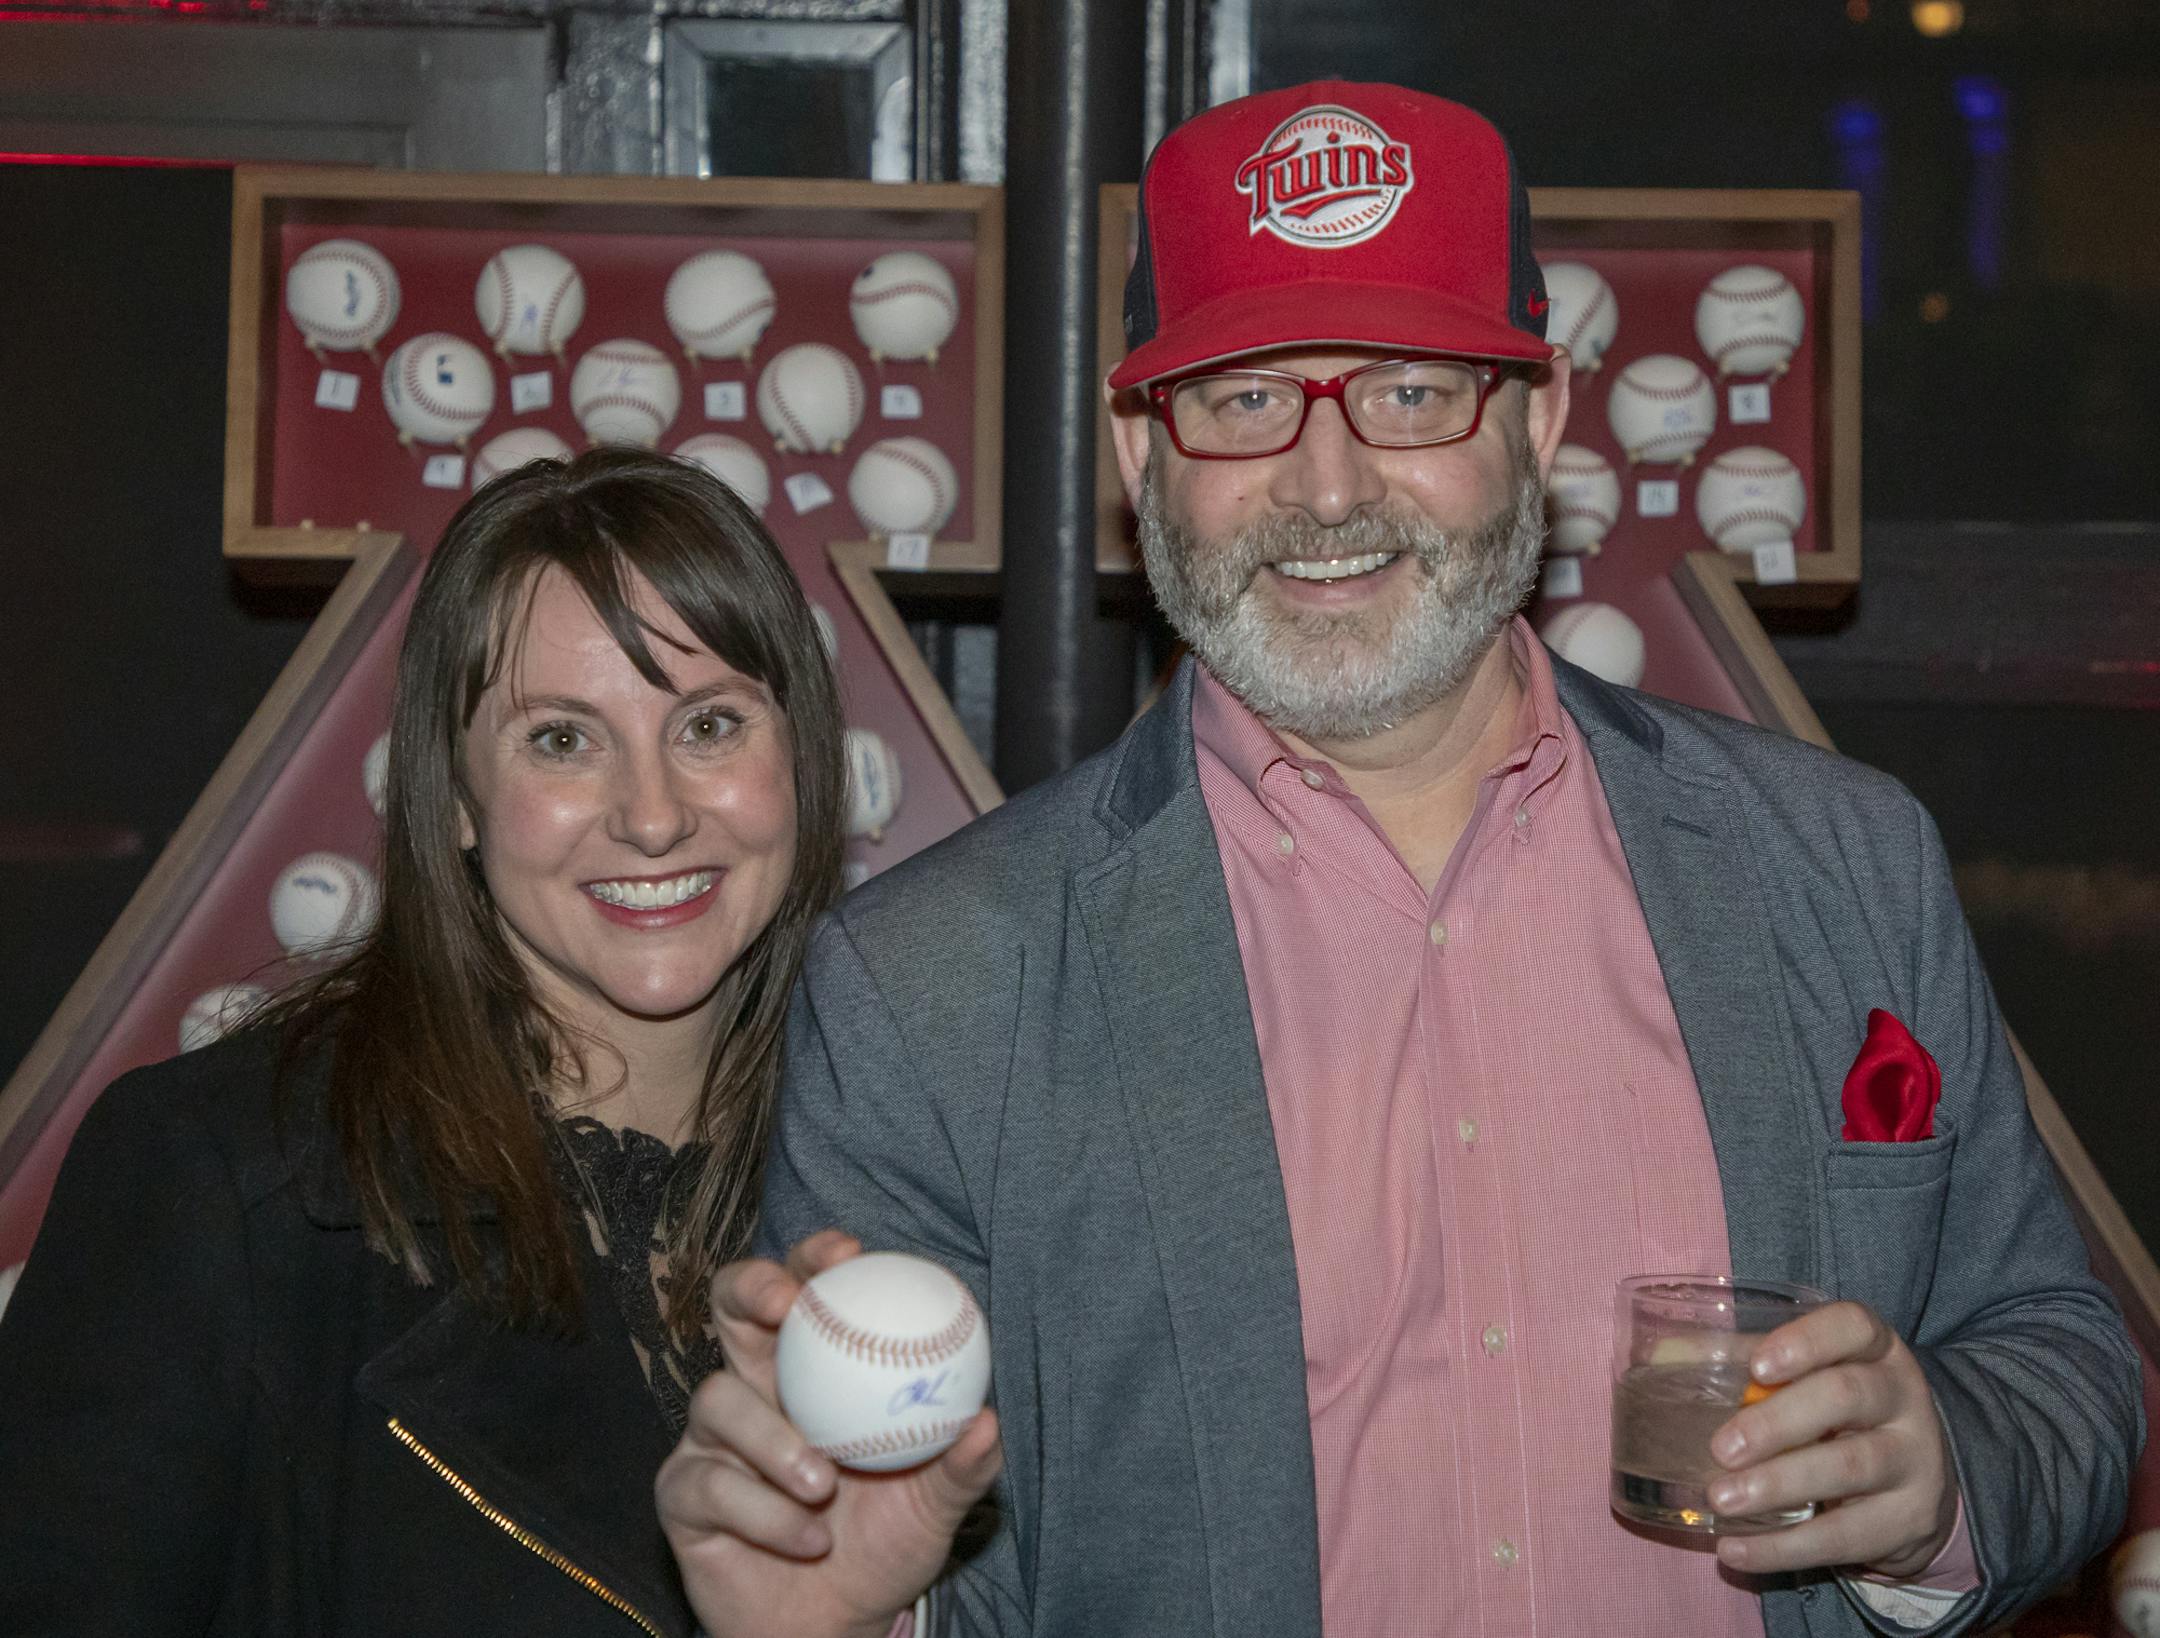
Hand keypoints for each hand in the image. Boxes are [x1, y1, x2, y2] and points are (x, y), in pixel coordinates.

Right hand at [655, 1230, 1004, 1637]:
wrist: (834, 1625)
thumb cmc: (884, 1545)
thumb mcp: (934, 1505)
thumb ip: (960, 1465)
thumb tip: (988, 1422)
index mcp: (813, 1369)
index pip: (806, 1290)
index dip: (815, 1257)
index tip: (848, 1250)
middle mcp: (755, 1388)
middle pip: (731, 1308)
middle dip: (751, 1287)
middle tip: (786, 1303)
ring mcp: (712, 1439)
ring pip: (717, 1399)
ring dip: (772, 1440)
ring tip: (821, 1483)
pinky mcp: (683, 1492)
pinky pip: (711, 1482)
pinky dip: (765, 1513)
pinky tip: (808, 1537)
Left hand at [1705, 1300, 1958, 1579]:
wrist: (1920, 1482)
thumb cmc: (1842, 1413)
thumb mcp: (1812, 1378)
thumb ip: (1746, 1362)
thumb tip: (1664, 1356)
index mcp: (1875, 1349)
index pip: (1854, 1325)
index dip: (1806, 1341)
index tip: (1758, 1366)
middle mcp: (1904, 1397)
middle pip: (1846, 1396)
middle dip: (1777, 1421)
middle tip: (1720, 1448)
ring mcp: (1915, 1460)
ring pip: (1851, 1466)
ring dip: (1778, 1484)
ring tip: (1721, 1500)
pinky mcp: (1909, 1520)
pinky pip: (1847, 1536)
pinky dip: (1785, 1547)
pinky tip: (1736, 1550)